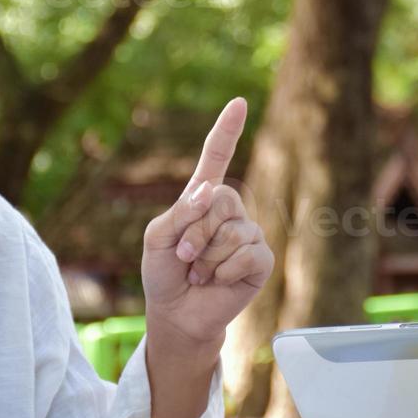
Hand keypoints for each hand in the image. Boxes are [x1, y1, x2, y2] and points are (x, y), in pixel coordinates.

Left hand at [141, 98, 273, 346]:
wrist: (177, 314)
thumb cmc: (164, 274)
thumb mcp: (155, 239)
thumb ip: (178, 213)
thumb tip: (209, 191)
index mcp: (202, 198)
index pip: (217, 157)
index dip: (227, 130)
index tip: (238, 102)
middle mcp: (230, 211)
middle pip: (222, 199)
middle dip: (196, 233)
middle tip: (184, 258)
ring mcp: (249, 233)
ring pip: (233, 231)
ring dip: (207, 259)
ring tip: (199, 273)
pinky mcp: (261, 259)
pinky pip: (247, 254)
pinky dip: (223, 272)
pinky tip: (218, 282)